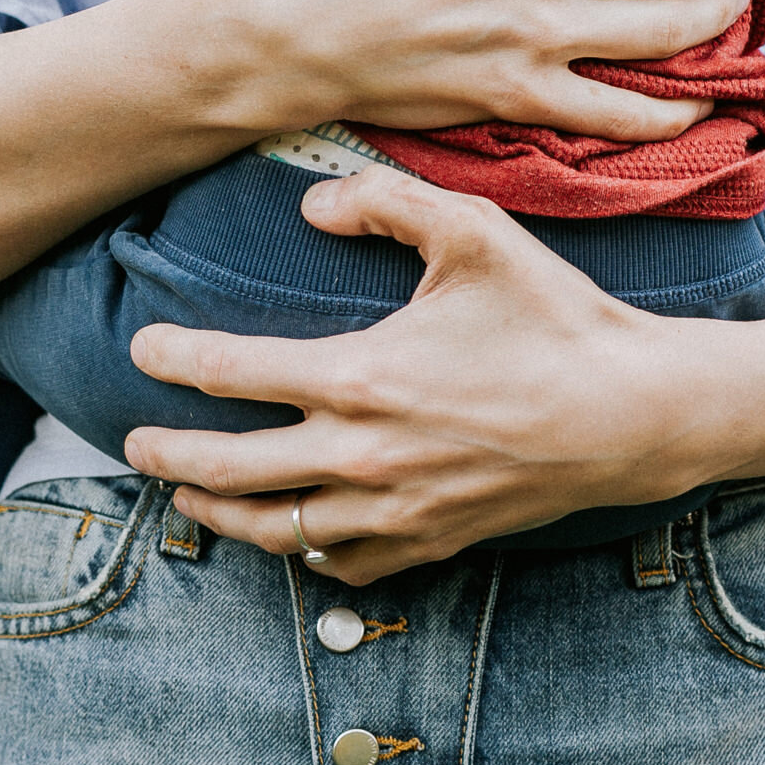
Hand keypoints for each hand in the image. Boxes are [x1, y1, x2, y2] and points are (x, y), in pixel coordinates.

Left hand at [122, 169, 720, 582]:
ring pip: (275, 530)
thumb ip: (384, 201)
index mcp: (361, 377)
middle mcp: (363, 455)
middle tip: (134, 441)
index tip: (145, 350)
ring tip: (189, 495)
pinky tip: (289, 533)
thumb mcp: (474, 233)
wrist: (631, 413)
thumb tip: (310, 205)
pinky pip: (342, 564)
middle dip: (168, 455)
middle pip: (229, 470)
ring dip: (218, 512)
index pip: (231, 374)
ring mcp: (394, 510)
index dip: (174, 360)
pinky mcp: (429, 541)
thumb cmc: (553, 319)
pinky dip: (303, 553)